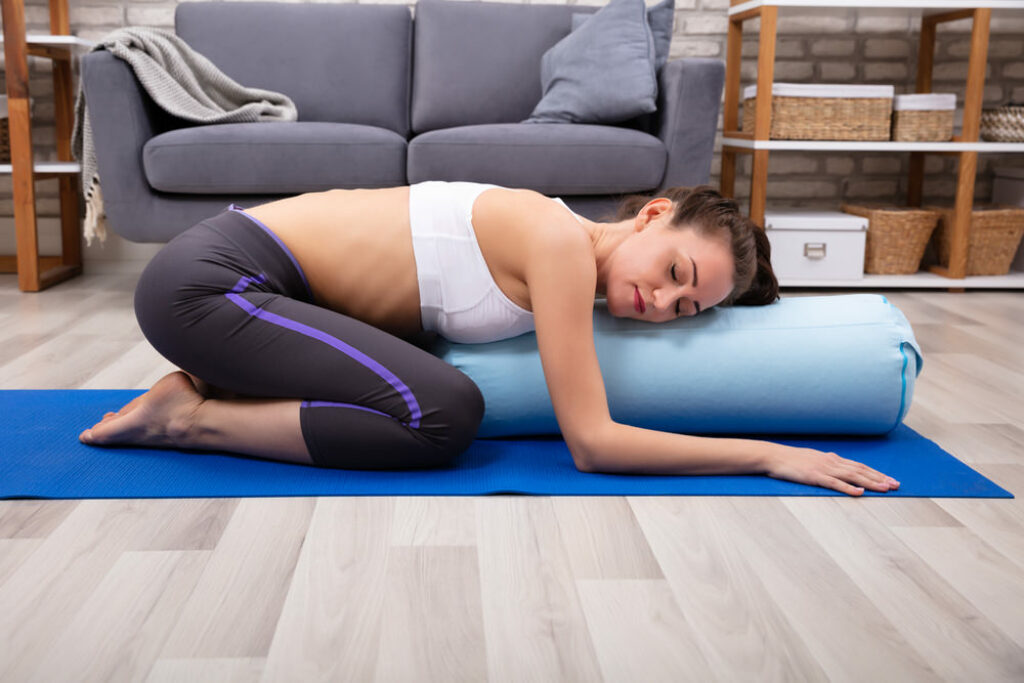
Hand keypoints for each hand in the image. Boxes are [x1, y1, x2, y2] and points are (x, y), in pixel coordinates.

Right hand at [763, 445, 899, 496]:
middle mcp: (831, 462)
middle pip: (861, 470)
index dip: (876, 473)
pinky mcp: (815, 477)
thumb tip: (837, 467)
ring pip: (852, 476)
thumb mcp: (812, 459)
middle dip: (879, 478)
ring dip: (870, 483)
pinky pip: (835, 483)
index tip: (889, 479)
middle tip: (896, 485)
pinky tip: (860, 493)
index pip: (859, 466)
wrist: (773, 456)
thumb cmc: (790, 460)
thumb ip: (826, 464)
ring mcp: (824, 469)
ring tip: (885, 488)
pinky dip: (849, 488)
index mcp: (831, 458)